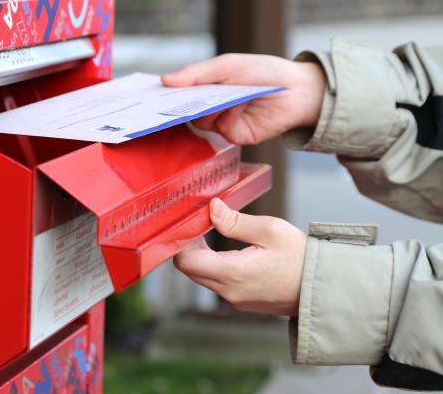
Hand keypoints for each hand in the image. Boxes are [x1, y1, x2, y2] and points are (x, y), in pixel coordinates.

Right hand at [162, 54, 325, 144]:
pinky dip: (227, 115)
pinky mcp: (235, 136)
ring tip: (225, 94)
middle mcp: (210, 108)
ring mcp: (221, 123)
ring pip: (200, 122)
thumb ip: (196, 73)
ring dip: (210, 107)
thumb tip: (165, 80)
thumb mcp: (227, 65)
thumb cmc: (262, 71)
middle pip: (184, 111)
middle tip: (169, 101)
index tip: (148, 94)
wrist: (296, 89)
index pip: (177, 94)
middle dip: (178, 105)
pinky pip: (220, 129)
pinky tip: (241, 103)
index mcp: (205, 89)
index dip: (163, 95)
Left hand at [173, 198, 305, 316]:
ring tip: (212, 233)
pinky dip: (213, 267)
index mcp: (233, 274)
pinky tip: (225, 251)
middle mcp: (229, 292)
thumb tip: (212, 209)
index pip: (186, 261)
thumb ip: (235, 221)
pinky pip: (217, 284)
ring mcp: (235, 300)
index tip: (190, 222)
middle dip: (188, 246)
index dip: (182, 240)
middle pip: (190, 270)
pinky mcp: (243, 301)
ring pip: (201, 277)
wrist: (327, 289)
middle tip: (199, 224)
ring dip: (201, 256)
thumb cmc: (302, 258)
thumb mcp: (270, 230)